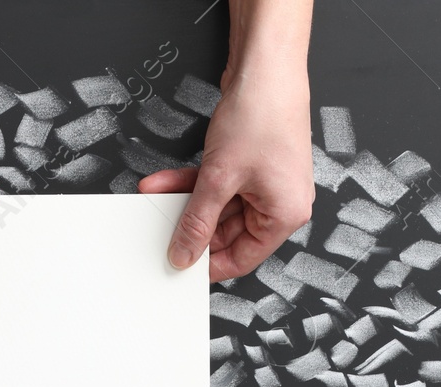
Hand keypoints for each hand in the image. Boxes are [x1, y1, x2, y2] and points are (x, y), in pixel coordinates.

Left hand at [140, 1, 314, 281]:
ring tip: (156, 197)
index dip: (209, 264)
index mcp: (285, 215)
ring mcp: (265, 181)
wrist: (266, 66)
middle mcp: (280, 201)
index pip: (243, 258)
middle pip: (228, 231)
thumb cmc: (262, 115)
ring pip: (218, 205)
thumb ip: (198, 220)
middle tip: (162, 230)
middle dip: (191, 225)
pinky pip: (217, 183)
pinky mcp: (251, 163)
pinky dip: (191, 183)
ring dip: (185, 200)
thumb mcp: (219, 178)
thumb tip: (185, 253)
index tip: (181, 265)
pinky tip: (164, 182)